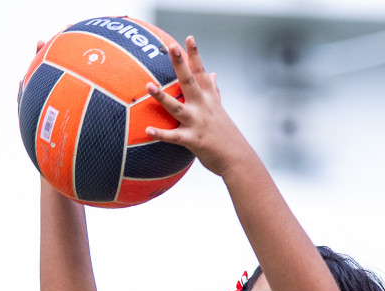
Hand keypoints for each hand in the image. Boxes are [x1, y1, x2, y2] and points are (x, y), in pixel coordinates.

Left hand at [143, 36, 252, 177]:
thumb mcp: (220, 109)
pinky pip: (173, 137)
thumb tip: (213, 73)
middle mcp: (203, 107)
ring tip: (148, 86)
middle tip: (171, 47)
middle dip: (180, 64)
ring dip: (162, 97)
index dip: (195, 55)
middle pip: (189, 82)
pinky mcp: (193, 141)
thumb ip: (214, 91)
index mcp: (209, 99)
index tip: (188, 37)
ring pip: (177, 107)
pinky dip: (160, 134)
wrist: (238, 159)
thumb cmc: (226, 135)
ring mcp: (198, 123)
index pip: (201, 72)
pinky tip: (147, 130)